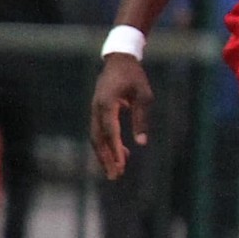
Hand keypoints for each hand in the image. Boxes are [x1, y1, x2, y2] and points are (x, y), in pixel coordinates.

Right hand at [89, 54, 152, 180]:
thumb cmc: (134, 76)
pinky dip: (108, 145)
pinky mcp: (98, 113)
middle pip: (98, 138)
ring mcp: (94, 111)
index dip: (115, 148)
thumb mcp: (144, 95)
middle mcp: (96, 109)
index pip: (110, 130)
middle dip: (106, 158)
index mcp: (107, 103)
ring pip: (97, 138)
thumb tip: (142, 142)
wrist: (119, 61)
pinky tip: (122, 155)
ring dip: (106, 155)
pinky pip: (100, 132)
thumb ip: (141, 118)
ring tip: (118, 171)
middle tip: (115, 176)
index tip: (121, 163)